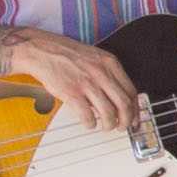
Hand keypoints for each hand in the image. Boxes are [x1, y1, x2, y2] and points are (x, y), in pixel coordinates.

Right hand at [12, 27, 143, 131]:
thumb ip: (109, 73)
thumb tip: (120, 96)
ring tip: (106, 126)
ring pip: (109, 112)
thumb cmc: (66, 54)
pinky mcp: (71, 92)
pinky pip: (87, 115)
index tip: (135, 118)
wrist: (40, 50)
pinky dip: (91, 123)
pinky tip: (89, 123)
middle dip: (126, 120)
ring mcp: (87, 83)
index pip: (131, 91)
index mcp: (110, 63)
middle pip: (124, 104)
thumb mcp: (94, 57)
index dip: (135, 109)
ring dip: (110, 124)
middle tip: (122, 127)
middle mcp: (101, 73)